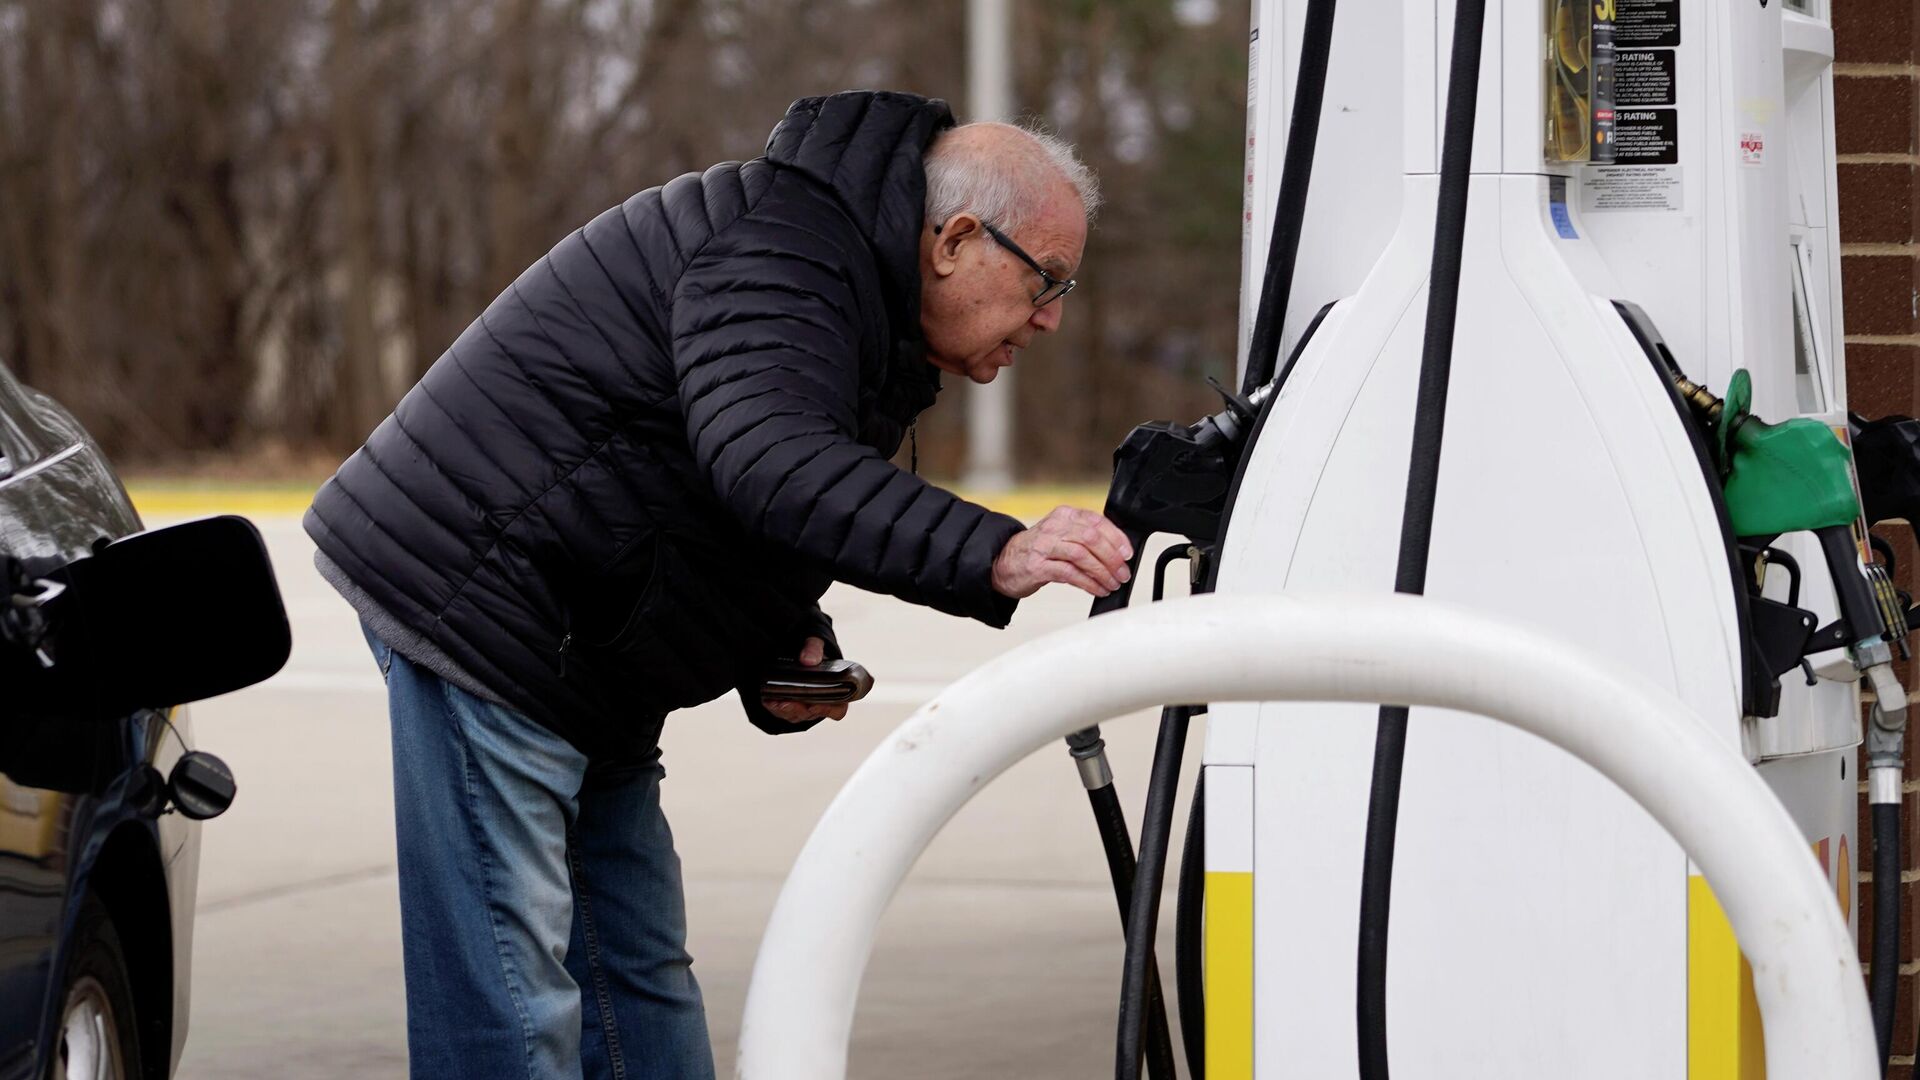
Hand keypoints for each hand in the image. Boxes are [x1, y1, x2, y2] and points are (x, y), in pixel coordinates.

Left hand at [760, 636, 850, 723]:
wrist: (802, 653)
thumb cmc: (815, 651)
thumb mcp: (816, 643)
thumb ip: (814, 648)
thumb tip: (807, 660)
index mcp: (837, 690)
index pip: (838, 709)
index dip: (827, 710)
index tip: (814, 705)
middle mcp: (822, 702)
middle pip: (812, 713)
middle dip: (798, 709)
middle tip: (786, 703)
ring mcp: (807, 707)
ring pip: (797, 715)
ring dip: (785, 710)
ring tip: (774, 702)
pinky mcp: (792, 706)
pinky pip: (784, 712)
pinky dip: (775, 707)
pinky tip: (768, 700)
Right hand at [991, 506, 1134, 598]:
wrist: (1003, 563)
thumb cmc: (1038, 551)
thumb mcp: (1061, 535)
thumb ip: (1085, 538)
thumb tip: (1118, 553)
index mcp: (1064, 515)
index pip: (1096, 521)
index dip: (1116, 538)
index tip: (1127, 554)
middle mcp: (1054, 527)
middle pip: (1091, 538)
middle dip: (1112, 558)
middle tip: (1123, 573)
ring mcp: (1044, 546)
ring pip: (1082, 555)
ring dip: (1102, 572)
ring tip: (1112, 583)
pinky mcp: (1038, 566)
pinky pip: (1070, 574)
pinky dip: (1088, 583)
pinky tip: (1097, 589)